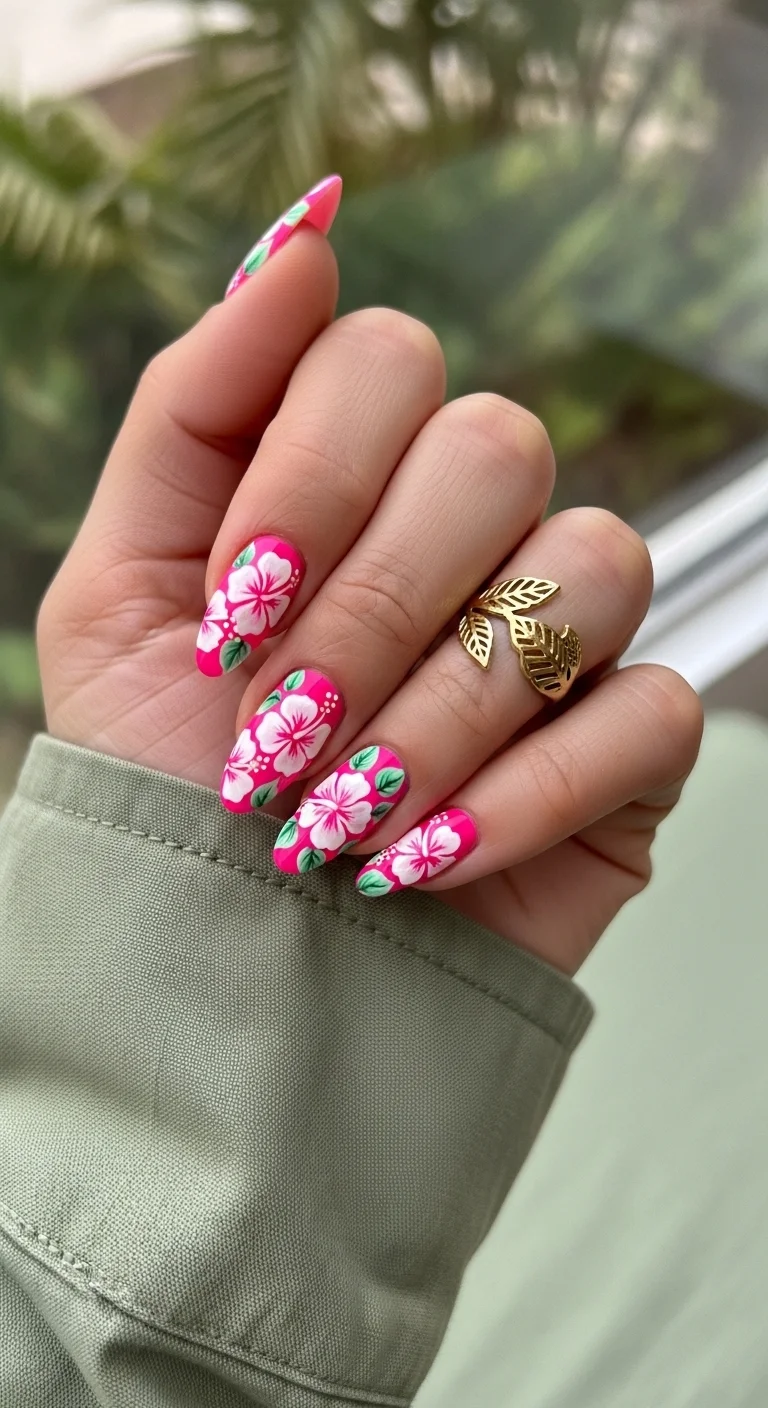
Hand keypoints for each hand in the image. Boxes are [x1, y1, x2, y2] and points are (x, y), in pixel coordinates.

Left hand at [39, 183, 702, 975]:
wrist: (233, 961)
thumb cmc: (170, 775)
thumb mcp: (121, 591)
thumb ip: (194, 406)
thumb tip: (304, 230)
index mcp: (354, 470)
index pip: (385, 359)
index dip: (304, 485)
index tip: (227, 619)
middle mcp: (473, 524)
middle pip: (496, 445)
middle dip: (366, 612)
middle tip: (275, 739)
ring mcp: (564, 624)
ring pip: (589, 564)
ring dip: (440, 714)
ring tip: (339, 823)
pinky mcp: (632, 738)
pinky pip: (648, 707)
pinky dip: (526, 796)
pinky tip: (426, 865)